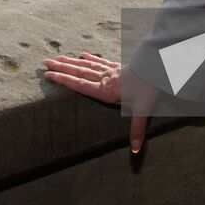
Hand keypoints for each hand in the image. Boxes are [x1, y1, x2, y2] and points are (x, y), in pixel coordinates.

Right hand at [41, 52, 157, 153]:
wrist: (159, 67)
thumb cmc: (149, 88)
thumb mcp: (143, 110)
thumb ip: (136, 130)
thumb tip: (134, 150)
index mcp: (106, 90)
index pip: (80, 84)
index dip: (63, 80)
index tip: (48, 75)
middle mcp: (105, 79)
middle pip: (79, 72)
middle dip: (61, 68)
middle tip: (44, 62)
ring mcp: (111, 71)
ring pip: (87, 65)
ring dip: (71, 61)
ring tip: (57, 57)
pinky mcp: (118, 66)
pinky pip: (101, 61)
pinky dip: (90, 58)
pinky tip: (83, 54)